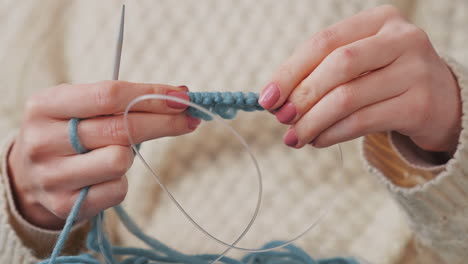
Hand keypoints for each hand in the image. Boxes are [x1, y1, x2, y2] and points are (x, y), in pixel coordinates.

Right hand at [8, 81, 199, 228]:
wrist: (30, 177)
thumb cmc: (67, 133)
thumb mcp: (77, 107)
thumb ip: (122, 99)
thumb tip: (180, 95)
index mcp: (44, 106)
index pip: (107, 95)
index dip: (151, 95)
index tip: (182, 96)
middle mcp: (43, 141)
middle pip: (120, 128)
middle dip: (164, 122)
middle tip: (190, 119)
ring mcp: (52, 177)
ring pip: (120, 160)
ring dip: (130, 155)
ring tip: (115, 152)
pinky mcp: (66, 206)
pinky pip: (118, 190)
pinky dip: (121, 181)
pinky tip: (106, 176)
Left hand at [259, 5, 460, 152]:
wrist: (441, 100)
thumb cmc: (385, 78)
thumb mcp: (359, 64)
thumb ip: (320, 73)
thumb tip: (275, 99)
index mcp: (379, 20)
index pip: (324, 42)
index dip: (290, 71)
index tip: (267, 98)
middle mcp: (401, 39)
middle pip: (337, 66)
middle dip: (302, 96)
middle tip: (282, 119)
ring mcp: (415, 71)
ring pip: (348, 98)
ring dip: (313, 122)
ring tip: (294, 137)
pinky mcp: (419, 105)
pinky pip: (362, 122)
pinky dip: (332, 134)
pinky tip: (318, 140)